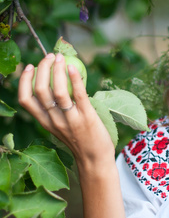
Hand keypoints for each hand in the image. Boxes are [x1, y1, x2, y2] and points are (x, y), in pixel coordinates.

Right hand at [18, 53, 114, 167]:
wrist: (95, 160)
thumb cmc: (80, 140)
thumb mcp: (61, 127)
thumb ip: (56, 110)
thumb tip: (59, 84)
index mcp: (45, 123)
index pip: (25, 100)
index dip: (24, 81)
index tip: (30, 67)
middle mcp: (54, 121)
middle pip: (40, 91)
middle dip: (43, 70)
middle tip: (50, 57)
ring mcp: (70, 119)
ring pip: (57, 92)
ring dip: (57, 71)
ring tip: (60, 58)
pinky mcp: (86, 117)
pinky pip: (78, 95)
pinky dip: (74, 79)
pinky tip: (73, 67)